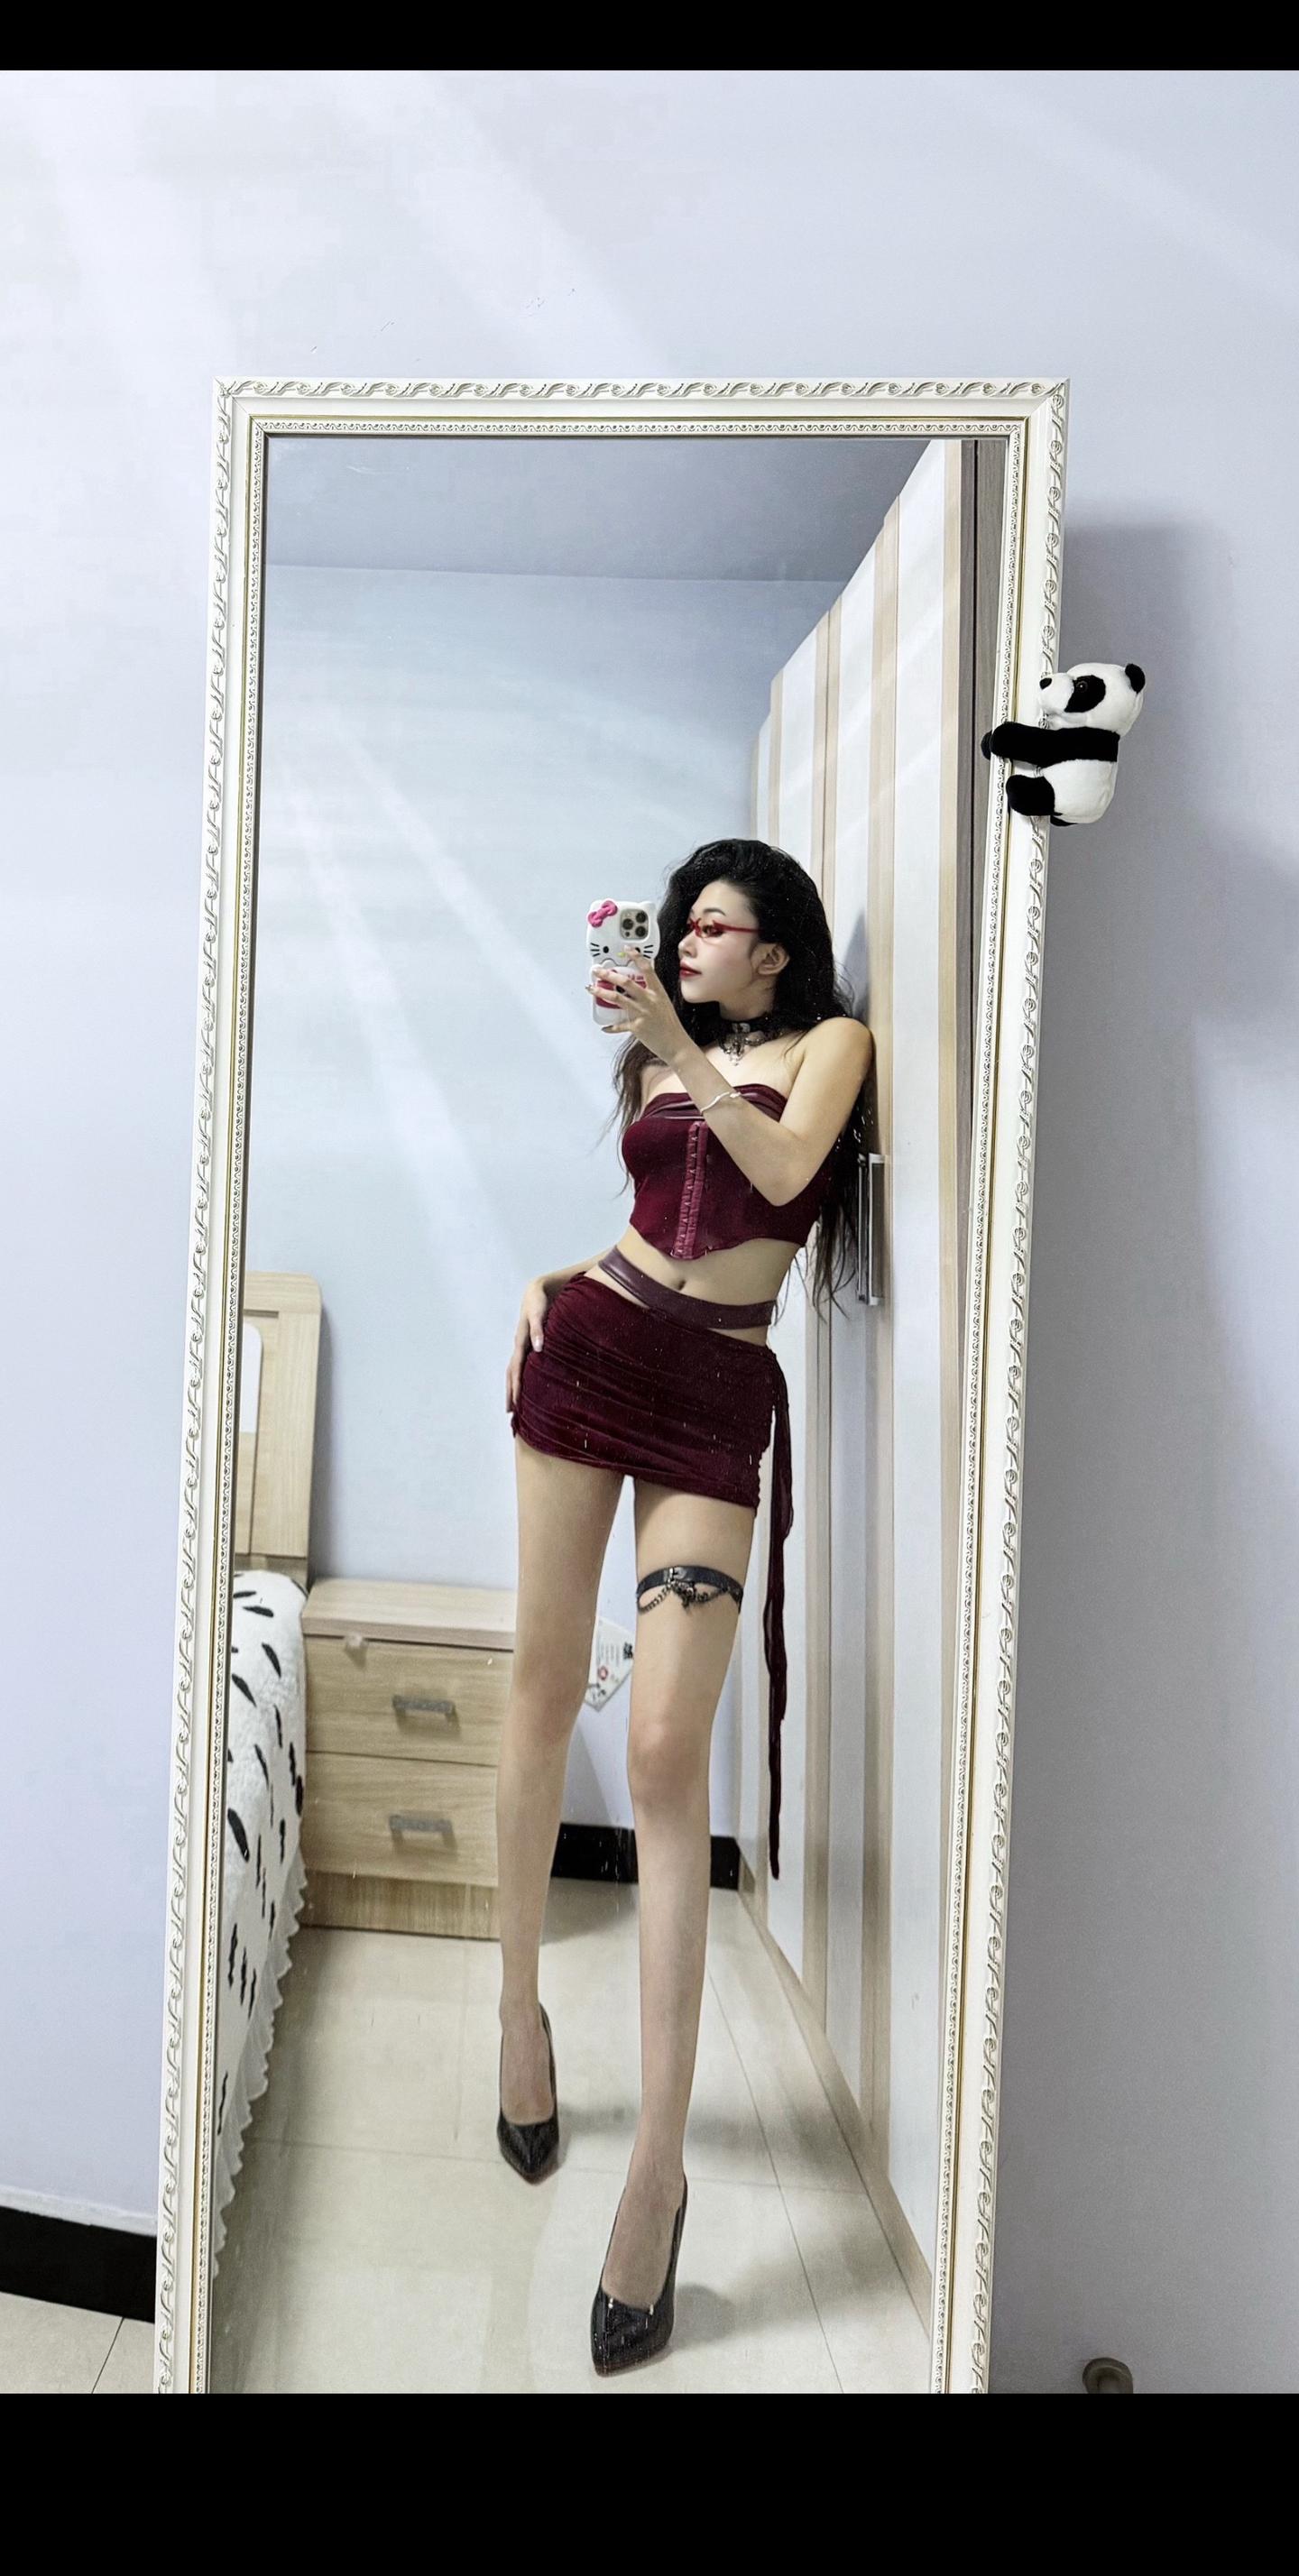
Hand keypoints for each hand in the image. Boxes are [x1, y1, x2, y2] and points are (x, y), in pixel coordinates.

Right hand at [506, 1279, 549, 1413]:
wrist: (537, 1290)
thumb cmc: (539, 1300)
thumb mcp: (539, 1312)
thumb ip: (538, 1329)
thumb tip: (538, 1348)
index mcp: (521, 1341)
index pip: (517, 1369)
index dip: (516, 1386)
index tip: (516, 1403)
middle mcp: (519, 1346)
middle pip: (511, 1374)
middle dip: (510, 1394)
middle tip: (510, 1414)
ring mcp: (522, 1347)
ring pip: (514, 1372)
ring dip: (513, 1389)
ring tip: (514, 1407)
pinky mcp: (527, 1346)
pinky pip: (521, 1367)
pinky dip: (520, 1379)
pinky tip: (524, 1388)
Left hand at [585, 951, 684, 1061]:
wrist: (676, 1044)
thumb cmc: (670, 1025)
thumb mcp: (663, 1003)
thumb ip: (651, 993)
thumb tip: (639, 985)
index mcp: (658, 992)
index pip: (647, 969)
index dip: (636, 957)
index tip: (627, 949)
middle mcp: (649, 1000)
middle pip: (626, 982)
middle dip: (609, 974)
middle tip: (598, 970)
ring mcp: (642, 1013)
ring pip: (617, 998)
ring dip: (602, 992)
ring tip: (592, 989)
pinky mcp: (636, 1027)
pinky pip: (619, 1025)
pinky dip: (611, 1026)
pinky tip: (605, 1026)